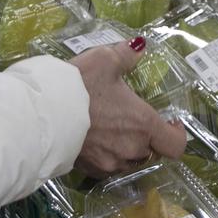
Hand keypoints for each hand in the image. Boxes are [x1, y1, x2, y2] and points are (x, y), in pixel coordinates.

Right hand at [70, 37, 186, 177]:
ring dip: (128, 149)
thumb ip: (127, 55)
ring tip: (112, 130)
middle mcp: (132, 149)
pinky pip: (108, 167)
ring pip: (130, 161)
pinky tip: (94, 141)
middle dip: (148, 138)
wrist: (41, 114)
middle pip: (152, 152)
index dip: (177, 134)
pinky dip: (107, 156)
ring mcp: (111, 163)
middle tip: (133, 120)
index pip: (176, 145)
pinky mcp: (90, 170)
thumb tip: (140, 46)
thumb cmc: (79, 86)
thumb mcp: (105, 60)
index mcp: (144, 124)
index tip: (169, 121)